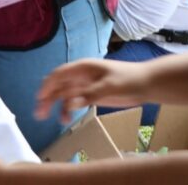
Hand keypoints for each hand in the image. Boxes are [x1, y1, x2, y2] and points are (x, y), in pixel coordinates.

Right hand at [35, 58, 149, 123]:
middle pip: (58, 85)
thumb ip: (90, 94)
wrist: (147, 84)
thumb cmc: (129, 79)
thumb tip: (71, 103)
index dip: (48, 85)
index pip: (59, 75)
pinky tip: (65, 119)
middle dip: (47, 98)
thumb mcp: (111, 86)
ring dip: (55, 106)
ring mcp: (85, 86)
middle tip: (39, 113)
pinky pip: (74, 102)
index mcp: (82, 68)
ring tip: (49, 119)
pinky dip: (67, 110)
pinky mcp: (91, 95)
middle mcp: (80, 76)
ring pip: (64, 95)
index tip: (40, 97)